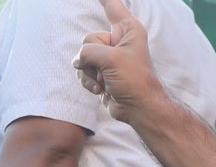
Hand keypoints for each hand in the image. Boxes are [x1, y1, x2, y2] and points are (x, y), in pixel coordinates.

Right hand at [75, 0, 167, 123]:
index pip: (112, 6)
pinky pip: (84, 70)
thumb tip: (78, 61)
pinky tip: (99, 89)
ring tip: (103, 81)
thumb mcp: (110, 59)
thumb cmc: (134, 80)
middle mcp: (118, 41)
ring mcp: (109, 57)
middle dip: (91, 56)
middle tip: (106, 69)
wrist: (138, 108)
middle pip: (89, 39)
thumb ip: (88, 52)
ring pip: (83, 57)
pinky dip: (88, 81)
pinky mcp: (102, 72)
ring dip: (88, 72)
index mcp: (127, 30)